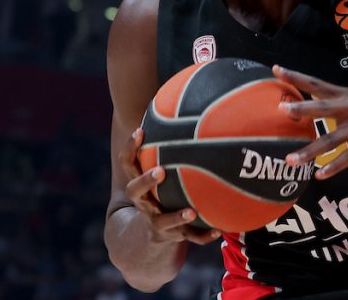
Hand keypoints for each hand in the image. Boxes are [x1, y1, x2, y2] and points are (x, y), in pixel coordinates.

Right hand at [120, 128, 220, 244]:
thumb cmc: (158, 193)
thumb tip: (189, 110)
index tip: (140, 131)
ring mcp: (156, 222)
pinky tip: (219, 231)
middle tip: (160, 170)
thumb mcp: (157, 173)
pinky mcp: (172, 237)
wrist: (149, 237)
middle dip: (146, 180)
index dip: (131, 148)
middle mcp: (144, 203)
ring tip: (191, 211)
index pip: (128, 164)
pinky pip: (189, 238)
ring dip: (176, 216)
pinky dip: (204, 235)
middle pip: (136, 192)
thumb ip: (168, 149)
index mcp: (139, 185)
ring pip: (163, 221)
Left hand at [273, 66, 347, 178]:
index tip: (276, 69)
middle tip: (282, 109)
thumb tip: (304, 112)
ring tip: (290, 160)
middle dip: (303, 108)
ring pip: (332, 139)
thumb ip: (333, 108)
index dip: (297, 77)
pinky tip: (320, 174)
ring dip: (310, 150)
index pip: (317, 83)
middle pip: (324, 106)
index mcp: (346, 95)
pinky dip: (334, 166)